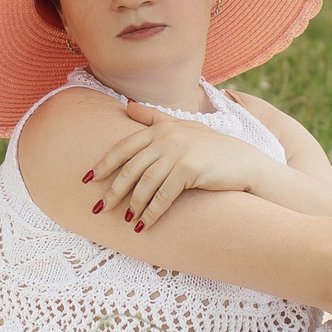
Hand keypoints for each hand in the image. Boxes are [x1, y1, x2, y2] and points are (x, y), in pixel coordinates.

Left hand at [87, 101, 279, 229]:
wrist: (243, 162)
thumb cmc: (211, 146)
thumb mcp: (182, 126)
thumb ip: (154, 118)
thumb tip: (127, 105)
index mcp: (160, 128)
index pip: (124, 147)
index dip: (104, 164)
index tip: (88, 179)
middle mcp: (166, 137)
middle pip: (130, 168)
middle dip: (113, 191)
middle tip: (99, 208)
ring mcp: (178, 153)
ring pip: (145, 184)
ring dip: (133, 205)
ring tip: (126, 220)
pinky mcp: (189, 170)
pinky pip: (163, 196)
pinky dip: (151, 213)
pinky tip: (144, 225)